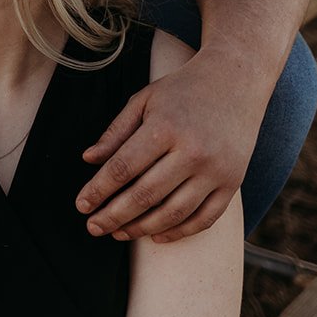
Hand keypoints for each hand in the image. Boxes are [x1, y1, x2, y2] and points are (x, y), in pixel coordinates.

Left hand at [77, 49, 258, 241]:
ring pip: (174, 213)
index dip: (99, 190)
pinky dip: (179, 232)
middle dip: (114, 216)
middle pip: (145, 195)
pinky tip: (156, 236)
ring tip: (119, 233)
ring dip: (142, 229)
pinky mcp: (232, 182)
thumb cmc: (182, 90)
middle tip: (93, 227)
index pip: (124, 168)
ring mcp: (216, 170)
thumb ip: (116, 132)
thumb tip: (88, 160)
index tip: (81, 205)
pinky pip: (205, 218)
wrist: (236, 80)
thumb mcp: (144, 99)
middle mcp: (192, 151)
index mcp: (165, 127)